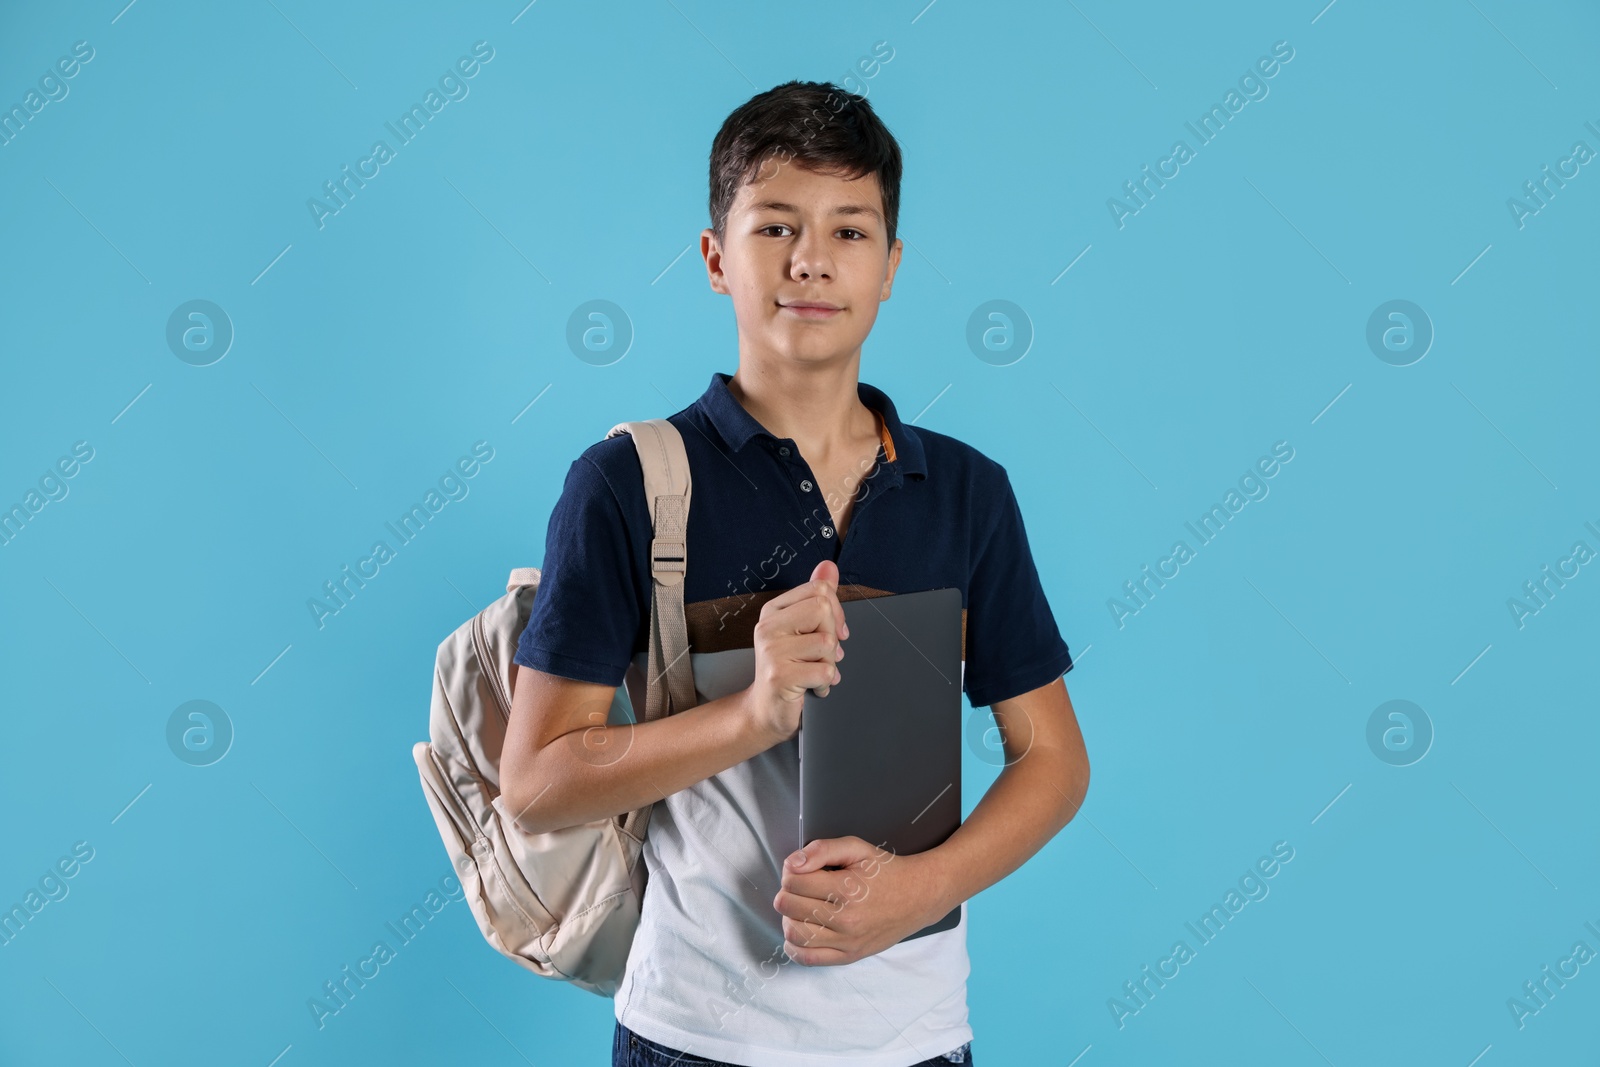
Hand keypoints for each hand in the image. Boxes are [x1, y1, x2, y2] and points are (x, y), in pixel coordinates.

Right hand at [742, 559, 848, 744]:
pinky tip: (812, 687)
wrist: (765, 710)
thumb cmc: (787, 669)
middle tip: (822, 656)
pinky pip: (825, 671)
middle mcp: (768, 627)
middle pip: (823, 610)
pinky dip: (825, 683)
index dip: (837, 611)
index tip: (835, 631)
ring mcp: (771, 651)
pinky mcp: (779, 675)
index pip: (819, 590)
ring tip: (814, 672)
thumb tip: (829, 567)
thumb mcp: (801, 630)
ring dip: (830, 664)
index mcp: (774, 610)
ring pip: (827, 643)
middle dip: (833, 637)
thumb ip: (816, 597)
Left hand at [772, 836, 945, 965]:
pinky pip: (809, 958)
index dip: (791, 871)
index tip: (800, 870)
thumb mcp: (857, 848)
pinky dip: (794, 947)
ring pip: (795, 934)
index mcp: (846, 889)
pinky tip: (799, 931)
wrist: (918, 897)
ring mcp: (847, 941)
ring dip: (788, 918)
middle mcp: (846, 919)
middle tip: (799, 887)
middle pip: (789, 907)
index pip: (794, 881)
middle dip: (787, 892)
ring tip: (799, 908)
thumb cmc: (885, 870)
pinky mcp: (850, 956)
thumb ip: (822, 849)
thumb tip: (792, 864)